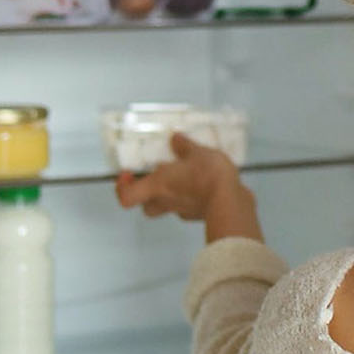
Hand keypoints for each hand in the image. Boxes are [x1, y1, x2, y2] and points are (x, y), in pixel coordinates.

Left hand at [114, 132, 262, 242]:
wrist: (231, 202)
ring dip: (171, 195)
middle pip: (146, 206)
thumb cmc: (207, 176)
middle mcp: (166, 201)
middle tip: (157, 179)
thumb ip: (184, 146)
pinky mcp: (200, 215)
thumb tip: (175, 139)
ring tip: (184, 178)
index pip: (127, 197)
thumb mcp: (197, 152)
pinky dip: (192, 198)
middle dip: (148, 195)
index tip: (129, 174)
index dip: (122, 188)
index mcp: (158, 185)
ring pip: (167, 207)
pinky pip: (189, 207)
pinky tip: (204, 185)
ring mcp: (183, 211)